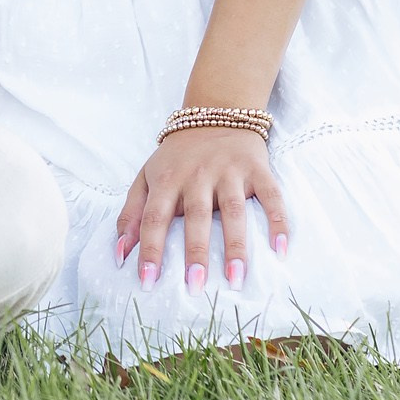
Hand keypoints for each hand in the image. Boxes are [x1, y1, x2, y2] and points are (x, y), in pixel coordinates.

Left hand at [115, 125, 289, 290]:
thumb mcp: (146, 177)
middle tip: (195, 287)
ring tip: (236, 279)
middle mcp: (198, 175)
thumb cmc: (177, 157)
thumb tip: (119, 254)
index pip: (154, 217)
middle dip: (195, 252)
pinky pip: (270, 197)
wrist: (215, 113)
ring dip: (235, 246)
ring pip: (233, 211)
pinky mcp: (257, 169)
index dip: (150, 249)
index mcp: (167, 179)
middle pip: (196, 216)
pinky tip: (279, 250)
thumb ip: (130, 214)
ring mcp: (230, 172)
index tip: (147, 281)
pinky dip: (277, 222)